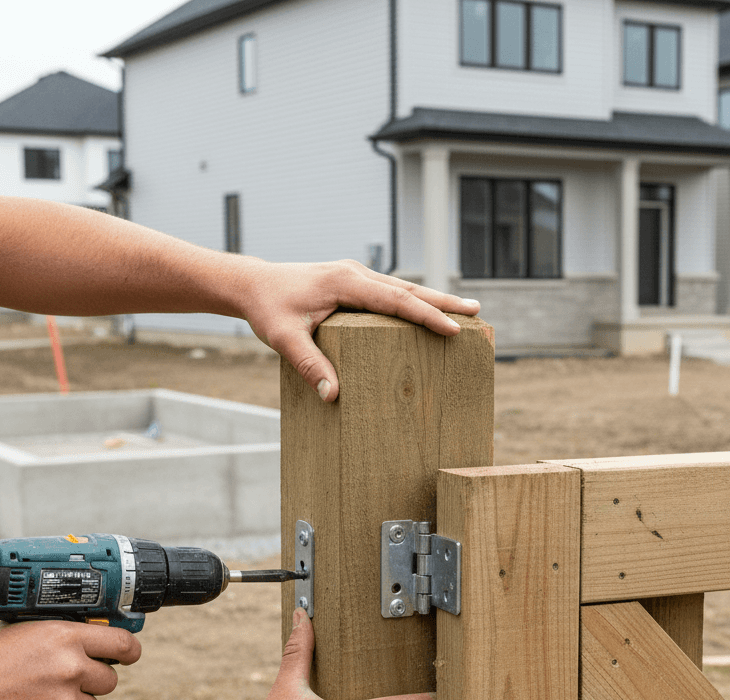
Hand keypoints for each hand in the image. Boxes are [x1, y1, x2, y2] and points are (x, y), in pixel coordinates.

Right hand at [0, 622, 141, 699]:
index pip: (123, 644)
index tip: (128, 656)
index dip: (129, 651)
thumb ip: (66, 635)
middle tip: (64, 681)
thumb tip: (96, 636)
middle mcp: (71, 667)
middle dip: (92, 682)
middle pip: (110, 680)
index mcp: (67, 637)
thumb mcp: (29, 631)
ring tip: (42, 698)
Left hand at [240, 259, 479, 401]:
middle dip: (444, 302)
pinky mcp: (353, 282)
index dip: (426, 315)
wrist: (252, 285)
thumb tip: (332, 396)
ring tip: (465, 311)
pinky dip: (414, 300)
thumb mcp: (284, 339)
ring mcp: (356, 275)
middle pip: (409, 289)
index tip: (452, 329)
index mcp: (346, 282)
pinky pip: (391, 291)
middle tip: (477, 312)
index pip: (395, 300)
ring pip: (403, 287)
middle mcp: (355, 274)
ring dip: (433, 299)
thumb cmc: (267, 310)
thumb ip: (308, 365)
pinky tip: (428, 311)